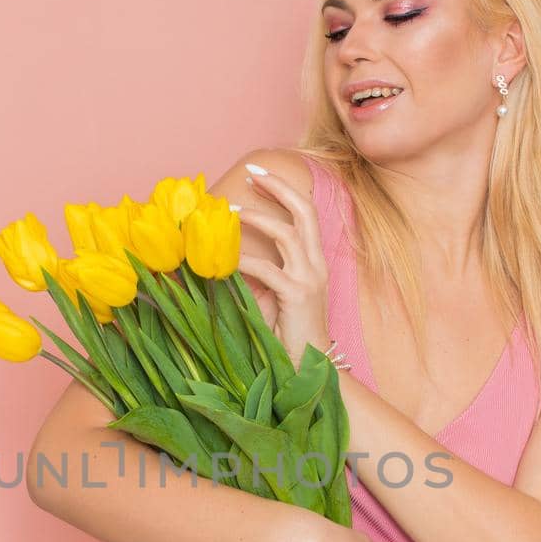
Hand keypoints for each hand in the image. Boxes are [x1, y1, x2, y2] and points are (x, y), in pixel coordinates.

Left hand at [236, 164, 331, 367]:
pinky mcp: (297, 296)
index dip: (284, 191)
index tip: (259, 176)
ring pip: (288, 233)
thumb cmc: (288, 336)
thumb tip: (224, 256)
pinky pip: (268, 270)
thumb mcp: (274, 298)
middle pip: (304, 212)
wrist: (309, 369)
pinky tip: (224, 261)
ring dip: (259, 218)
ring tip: (232, 212)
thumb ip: (259, 275)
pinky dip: (244, 261)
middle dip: (279, 188)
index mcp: (314, 262)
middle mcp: (316, 265)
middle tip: (253, 172)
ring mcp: (309, 279)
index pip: (305, 215)